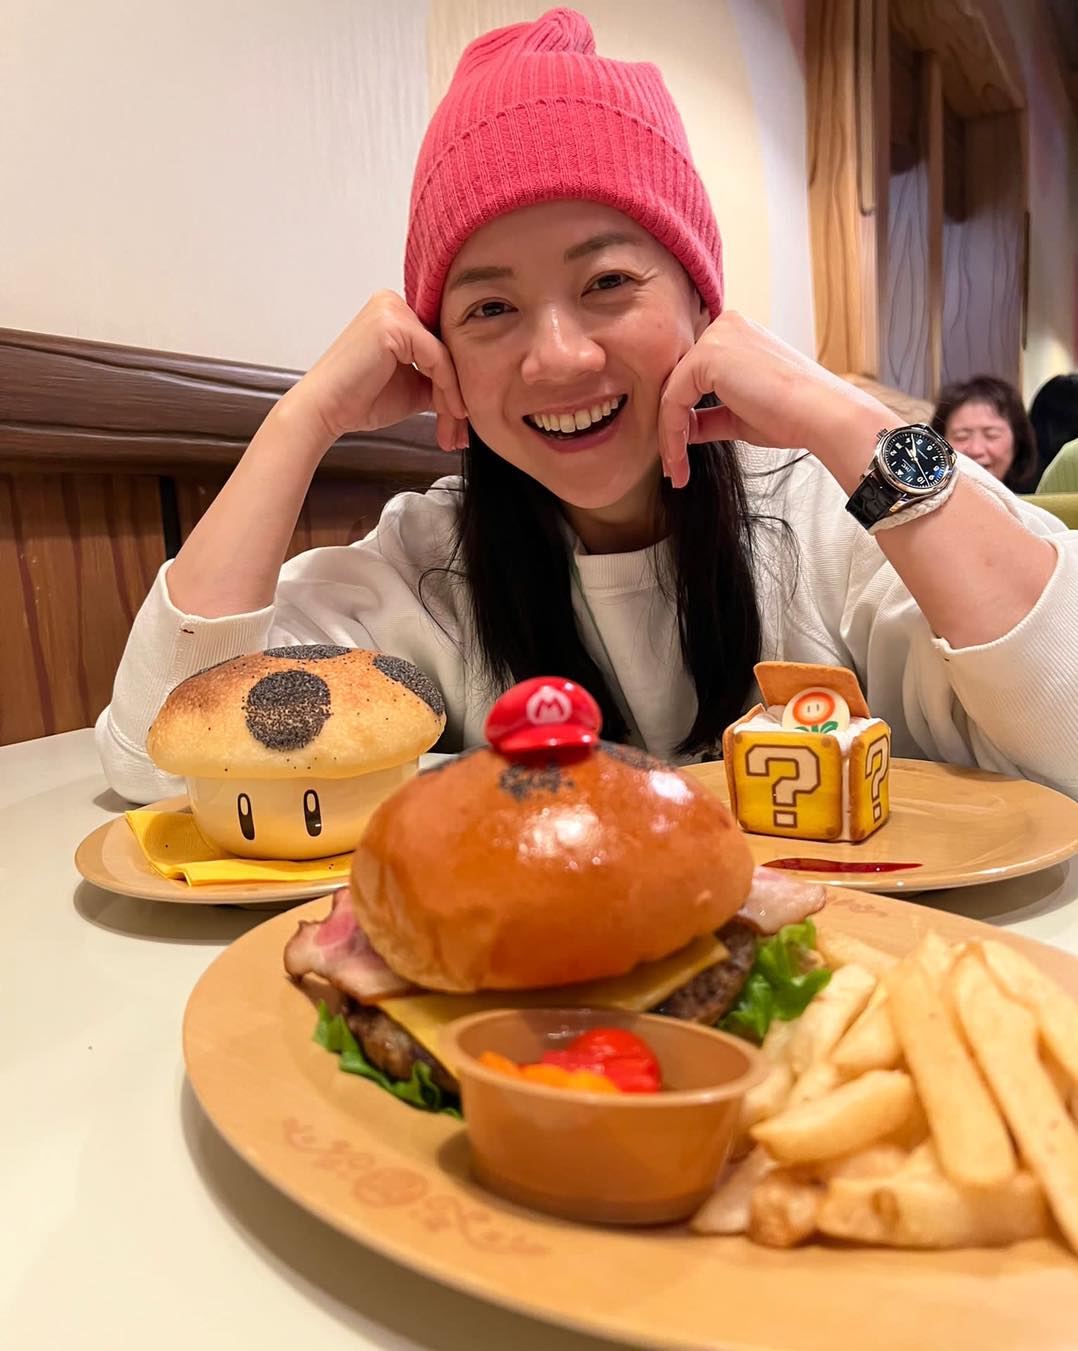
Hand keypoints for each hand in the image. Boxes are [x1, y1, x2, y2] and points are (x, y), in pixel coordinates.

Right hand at [290, 291, 468, 451]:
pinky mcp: (393, 325)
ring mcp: (392, 310)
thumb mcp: (412, 387)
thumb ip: (438, 380)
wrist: (324, 411)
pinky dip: (448, 388)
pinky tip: (450, 412)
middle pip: (444, 349)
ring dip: (454, 396)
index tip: (462, 418)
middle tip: (462, 430)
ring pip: (444, 356)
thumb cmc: (358, 400)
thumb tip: (470, 389)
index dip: (454, 384)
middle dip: (456, 393)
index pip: (439, 345)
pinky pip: (437, 358)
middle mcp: (392, 303)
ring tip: (454, 429)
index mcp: (394, 312)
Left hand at [657, 312, 896, 487]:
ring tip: (675, 472)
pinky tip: (678, 461)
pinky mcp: (707, 354)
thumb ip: (709, 417)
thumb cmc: (792, 416)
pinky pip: (672, 400)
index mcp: (735, 335)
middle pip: (678, 383)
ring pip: (671, 393)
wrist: (821, 415)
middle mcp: (724, 327)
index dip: (681, 419)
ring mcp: (715, 337)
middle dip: (671, 429)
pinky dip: (671, 434)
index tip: (678, 457)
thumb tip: (683, 430)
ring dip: (669, 437)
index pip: (692, 378)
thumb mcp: (740, 416)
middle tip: (672, 468)